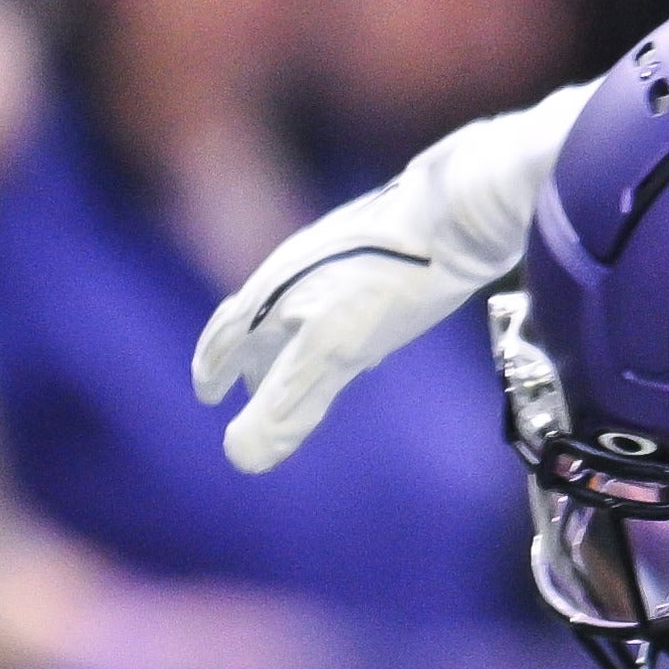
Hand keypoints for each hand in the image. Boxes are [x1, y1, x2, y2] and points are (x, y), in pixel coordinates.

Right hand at [189, 84, 581, 474]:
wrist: (458, 210)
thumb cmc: (392, 280)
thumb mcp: (334, 351)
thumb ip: (287, 404)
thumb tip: (240, 458)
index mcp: (271, 292)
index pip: (225, 336)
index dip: (214, 370)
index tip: (210, 396)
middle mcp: (292, 267)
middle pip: (255, 319)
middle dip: (246, 357)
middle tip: (247, 387)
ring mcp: (332, 253)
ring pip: (293, 303)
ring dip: (284, 338)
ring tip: (297, 360)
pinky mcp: (373, 245)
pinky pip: (331, 289)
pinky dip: (323, 319)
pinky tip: (356, 324)